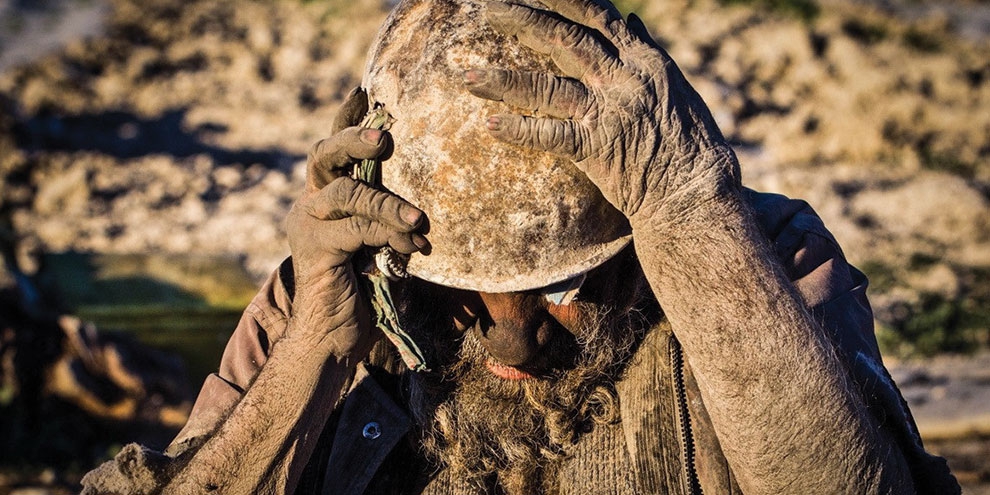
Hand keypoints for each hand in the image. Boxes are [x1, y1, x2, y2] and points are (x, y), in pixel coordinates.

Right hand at [284, 88, 427, 359]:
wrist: (332, 339)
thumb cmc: (363, 293)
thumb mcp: (380, 246)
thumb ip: (390, 219)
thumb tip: (426, 203)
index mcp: (323, 199)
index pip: (332, 150)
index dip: (347, 120)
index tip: (365, 93)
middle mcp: (308, 205)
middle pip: (323, 155)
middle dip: (354, 139)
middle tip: (384, 137)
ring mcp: (306, 225)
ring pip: (347, 193)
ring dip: (387, 203)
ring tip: (417, 221)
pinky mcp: (314, 249)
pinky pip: (357, 229)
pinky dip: (388, 237)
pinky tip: (411, 251)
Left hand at [465, 0, 738, 223]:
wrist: (696, 192)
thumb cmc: (689, 142)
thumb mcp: (675, 86)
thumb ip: (646, 51)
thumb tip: (630, 20)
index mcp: (642, 59)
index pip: (596, 15)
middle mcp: (624, 78)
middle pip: (564, 37)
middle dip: (522, 19)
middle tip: (486, 8)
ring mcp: (609, 112)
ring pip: (546, 85)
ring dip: (503, 81)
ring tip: (467, 78)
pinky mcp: (598, 149)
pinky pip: (550, 135)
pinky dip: (518, 130)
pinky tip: (489, 125)